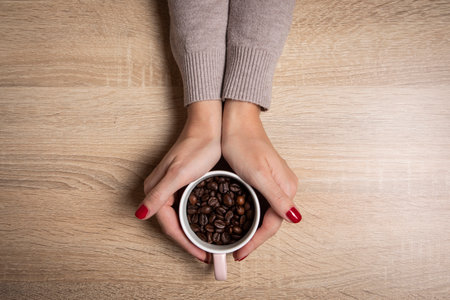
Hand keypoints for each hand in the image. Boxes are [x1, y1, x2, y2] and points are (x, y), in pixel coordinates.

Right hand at [135, 101, 221, 262]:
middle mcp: (159, 191)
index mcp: (155, 190)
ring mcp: (170, 188)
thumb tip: (140, 215)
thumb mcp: (178, 173)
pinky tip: (207, 225)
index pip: (170, 226)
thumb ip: (159, 195)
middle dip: (190, 241)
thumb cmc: (196, 147)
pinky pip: (187, 209)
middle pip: (174, 224)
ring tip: (209, 244)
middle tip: (208, 253)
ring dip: (193, 232)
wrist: (208, 128)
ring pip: (181, 218)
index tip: (203, 254)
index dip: (186, 243)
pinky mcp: (181, 184)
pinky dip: (197, 220)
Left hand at [221, 100, 301, 260]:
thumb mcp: (258, 173)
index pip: (273, 224)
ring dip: (250, 229)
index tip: (239, 252)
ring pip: (263, 214)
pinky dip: (248, 216)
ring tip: (234, 241)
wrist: (237, 122)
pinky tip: (236, 221)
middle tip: (235, 250)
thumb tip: (295, 219)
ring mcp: (274, 184)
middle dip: (253, 238)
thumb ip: (276, 197)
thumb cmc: (244, 144)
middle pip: (270, 221)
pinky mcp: (264, 180)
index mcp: (287, 188)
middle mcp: (284, 188)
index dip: (256, 241)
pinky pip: (258, 204)